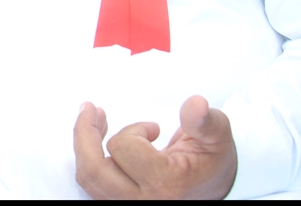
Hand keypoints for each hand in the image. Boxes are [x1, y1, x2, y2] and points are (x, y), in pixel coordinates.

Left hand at [73, 95, 237, 199]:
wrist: (215, 186)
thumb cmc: (212, 161)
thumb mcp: (217, 136)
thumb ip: (204, 121)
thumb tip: (196, 104)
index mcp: (167, 184)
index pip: (125, 150)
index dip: (135, 130)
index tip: (153, 129)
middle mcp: (145, 201)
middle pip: (94, 170)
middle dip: (84, 133)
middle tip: (90, 109)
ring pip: (88, 178)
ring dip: (83, 144)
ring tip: (93, 120)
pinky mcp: (122, 204)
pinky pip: (92, 185)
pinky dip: (88, 160)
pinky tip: (95, 141)